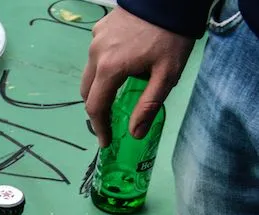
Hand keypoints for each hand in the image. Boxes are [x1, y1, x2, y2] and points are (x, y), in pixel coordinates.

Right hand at [80, 7, 193, 146]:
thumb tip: (135, 134)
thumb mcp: (167, 74)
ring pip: (90, 73)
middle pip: (87, 92)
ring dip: (99, 86)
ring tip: (118, 89)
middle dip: (97, 108)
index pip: (96, 107)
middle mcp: (95, 56)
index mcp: (110, 70)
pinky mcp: (99, 28)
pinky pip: (95, 54)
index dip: (99, 128)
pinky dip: (103, 65)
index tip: (105, 141)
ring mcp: (95, 40)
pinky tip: (121, 61)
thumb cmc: (170, 36)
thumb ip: (148, 105)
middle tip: (111, 118)